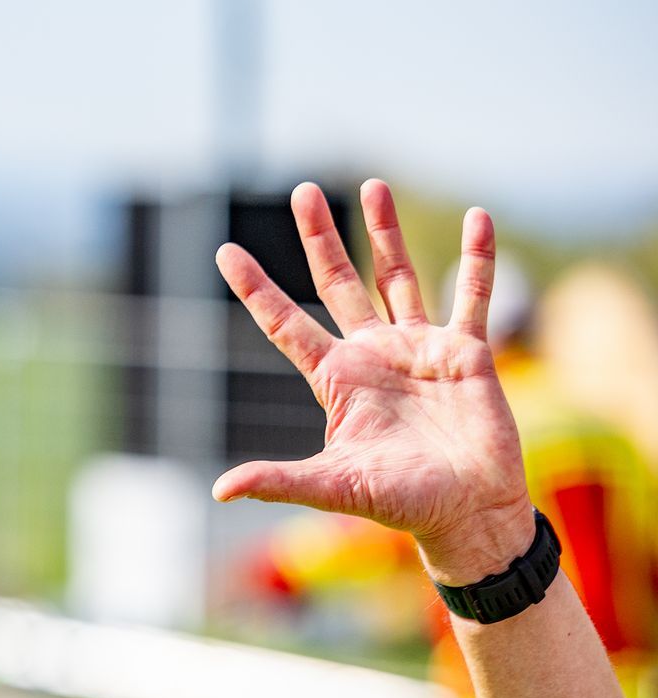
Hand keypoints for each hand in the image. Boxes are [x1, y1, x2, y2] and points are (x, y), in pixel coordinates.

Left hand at [213, 181, 534, 583]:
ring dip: (386, 231)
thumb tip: (219, 490)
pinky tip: (477, 217)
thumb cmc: (400, 503)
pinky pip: (473, 295)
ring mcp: (419, 348)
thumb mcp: (333, 487)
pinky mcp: (467, 352)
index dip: (256, 289)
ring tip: (371, 184)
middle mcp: (373, 355)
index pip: (285, 325)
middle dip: (319, 239)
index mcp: (336, 379)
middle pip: (338, 284)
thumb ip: (279, 481)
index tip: (225, 251)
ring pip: (398, 276)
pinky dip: (477, 258)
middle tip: (301, 192)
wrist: (467, 512)